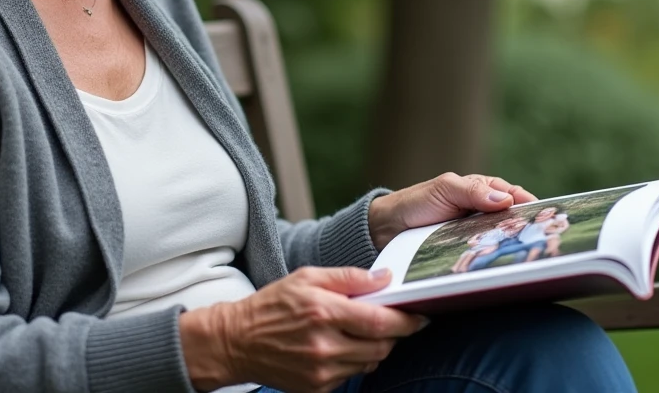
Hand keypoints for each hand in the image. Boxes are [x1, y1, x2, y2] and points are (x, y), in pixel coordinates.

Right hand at [179, 266, 424, 392]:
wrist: (237, 341)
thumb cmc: (272, 305)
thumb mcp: (307, 277)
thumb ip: (348, 278)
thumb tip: (385, 278)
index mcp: (323, 312)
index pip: (379, 321)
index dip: (407, 320)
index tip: (420, 315)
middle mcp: (324, 345)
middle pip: (381, 345)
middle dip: (394, 333)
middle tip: (393, 320)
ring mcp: (321, 371)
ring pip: (371, 362)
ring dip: (375, 347)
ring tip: (360, 331)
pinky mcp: (318, 388)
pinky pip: (352, 375)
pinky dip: (355, 361)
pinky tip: (340, 346)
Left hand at [368, 172, 537, 250]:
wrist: (386, 230)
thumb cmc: (415, 203)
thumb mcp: (444, 189)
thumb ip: (471, 191)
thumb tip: (505, 200)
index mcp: (483, 191)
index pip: (515, 197)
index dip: (532, 206)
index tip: (546, 216)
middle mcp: (484, 214)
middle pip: (514, 222)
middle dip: (529, 229)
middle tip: (545, 240)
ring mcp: (477, 236)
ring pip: (503, 242)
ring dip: (514, 249)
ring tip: (531, 258)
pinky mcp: (468, 256)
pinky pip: (487, 259)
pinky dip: (496, 263)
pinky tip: (505, 270)